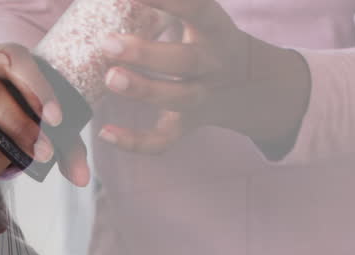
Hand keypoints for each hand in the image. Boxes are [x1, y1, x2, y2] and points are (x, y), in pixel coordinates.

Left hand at [97, 0, 309, 156]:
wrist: (249, 83)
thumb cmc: (207, 37)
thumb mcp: (201, 14)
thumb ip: (169, 4)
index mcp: (215, 28)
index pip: (197, 9)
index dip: (168, 1)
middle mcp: (212, 64)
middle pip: (186, 61)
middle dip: (147, 54)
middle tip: (108, 43)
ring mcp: (201, 96)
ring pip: (178, 98)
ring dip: (144, 90)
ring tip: (110, 78)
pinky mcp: (186, 124)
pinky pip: (164, 140)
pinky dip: (135, 142)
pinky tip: (104, 132)